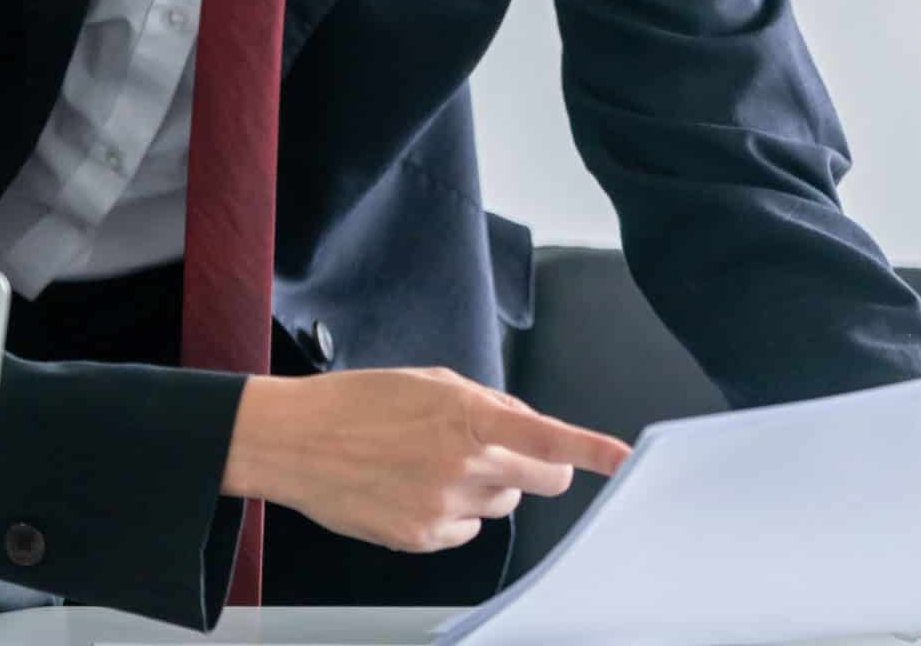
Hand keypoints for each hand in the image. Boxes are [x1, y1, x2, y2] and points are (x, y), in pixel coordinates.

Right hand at [221, 366, 630, 553]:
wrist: (295, 442)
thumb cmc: (356, 404)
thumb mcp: (429, 382)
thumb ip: (487, 403)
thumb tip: (527, 426)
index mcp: (467, 417)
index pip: (549, 439)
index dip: (594, 451)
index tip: (626, 459)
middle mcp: (463, 466)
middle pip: (541, 483)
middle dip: (537, 470)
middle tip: (507, 456)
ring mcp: (443, 507)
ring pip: (500, 506)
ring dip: (484, 489)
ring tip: (431, 465)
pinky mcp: (422, 538)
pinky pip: (464, 532)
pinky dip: (450, 515)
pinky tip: (411, 489)